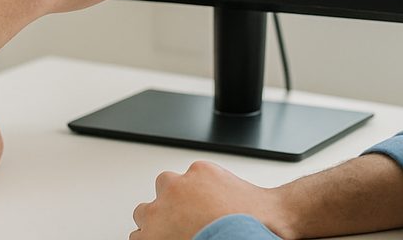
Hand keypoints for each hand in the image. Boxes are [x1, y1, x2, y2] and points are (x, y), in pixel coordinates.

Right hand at [131, 161, 292, 239]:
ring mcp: (178, 185)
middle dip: (161, 216)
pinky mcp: (199, 169)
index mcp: (153, 234)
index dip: (155, 237)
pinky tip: (217, 195)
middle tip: (182, 225)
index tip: (167, 237)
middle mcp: (159, 207)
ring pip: (166, 184)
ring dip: (177, 194)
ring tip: (198, 207)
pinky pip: (194, 173)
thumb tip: (178, 234)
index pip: (138, 236)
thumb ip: (175, 239)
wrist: (265, 224)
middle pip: (145, 211)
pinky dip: (203, 182)